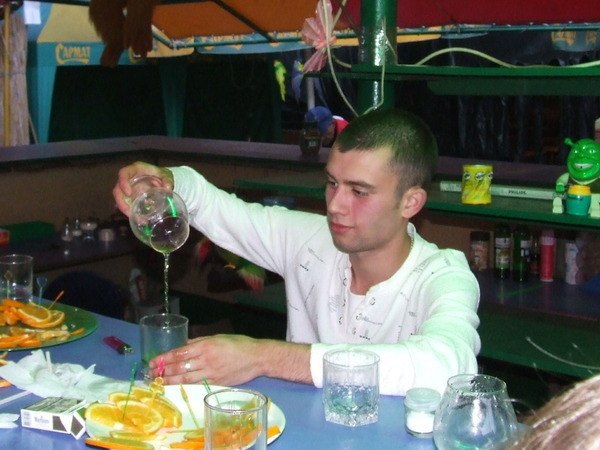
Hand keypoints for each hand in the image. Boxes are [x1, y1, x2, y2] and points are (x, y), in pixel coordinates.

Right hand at [112, 161, 173, 215]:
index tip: (128, 193)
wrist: (160, 180)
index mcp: (134, 170)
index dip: (123, 182)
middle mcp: (128, 180)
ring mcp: (128, 189)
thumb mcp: (165, 174)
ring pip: (121, 201)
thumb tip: (168, 188)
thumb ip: (167, 180)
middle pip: (118, 191)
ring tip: (139, 219)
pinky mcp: (130, 198)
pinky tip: (141, 220)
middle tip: (130, 213)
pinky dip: (133, 213)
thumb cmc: (160, 174)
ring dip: (127, 211)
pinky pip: (127, 206)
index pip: (123, 173)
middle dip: (122, 203)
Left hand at [147, 334, 264, 385]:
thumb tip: (183, 345)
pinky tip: (176, 388)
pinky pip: (197, 385)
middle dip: (163, 370)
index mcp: (206, 345)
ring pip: (186, 379)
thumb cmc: (238, 344)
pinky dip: (185, 387)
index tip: (153, 361)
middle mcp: (206, 359)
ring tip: (158, 382)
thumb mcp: (218, 337)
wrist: (257, 357)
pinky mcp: (216, 383)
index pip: (180, 352)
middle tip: (150, 373)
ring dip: (170, 381)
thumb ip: (199, 341)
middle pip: (180, 367)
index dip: (164, 358)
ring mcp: (211, 373)